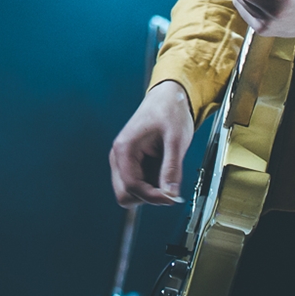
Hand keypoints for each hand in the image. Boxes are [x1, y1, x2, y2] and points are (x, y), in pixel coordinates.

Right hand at [109, 80, 193, 206]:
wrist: (169, 97)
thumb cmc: (170, 111)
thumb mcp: (176, 139)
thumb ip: (172, 169)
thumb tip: (171, 195)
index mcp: (124, 148)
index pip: (131, 186)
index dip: (152, 196)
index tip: (171, 198)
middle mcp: (119, 156)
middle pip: (126, 194)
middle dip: (148, 196)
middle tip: (169, 186)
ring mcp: (124, 161)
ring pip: (132, 192)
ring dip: (151, 189)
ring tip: (168, 168)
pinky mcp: (132, 163)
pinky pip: (139, 183)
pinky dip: (153, 182)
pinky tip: (164, 166)